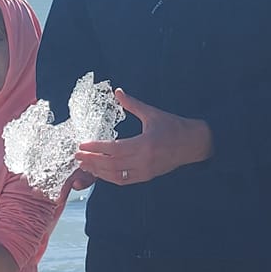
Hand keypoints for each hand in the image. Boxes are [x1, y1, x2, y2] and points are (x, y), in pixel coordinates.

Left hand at [73, 89, 212, 185]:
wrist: (193, 144)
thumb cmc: (173, 126)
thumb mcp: (152, 113)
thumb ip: (132, 104)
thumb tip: (117, 91)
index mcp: (145, 143)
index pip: (115, 148)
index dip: (97, 148)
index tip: (82, 145)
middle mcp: (144, 160)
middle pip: (112, 164)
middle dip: (92, 161)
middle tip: (77, 156)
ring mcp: (146, 171)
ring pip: (116, 175)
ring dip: (98, 171)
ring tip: (84, 164)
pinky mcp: (147, 177)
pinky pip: (124, 180)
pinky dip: (109, 177)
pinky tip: (99, 172)